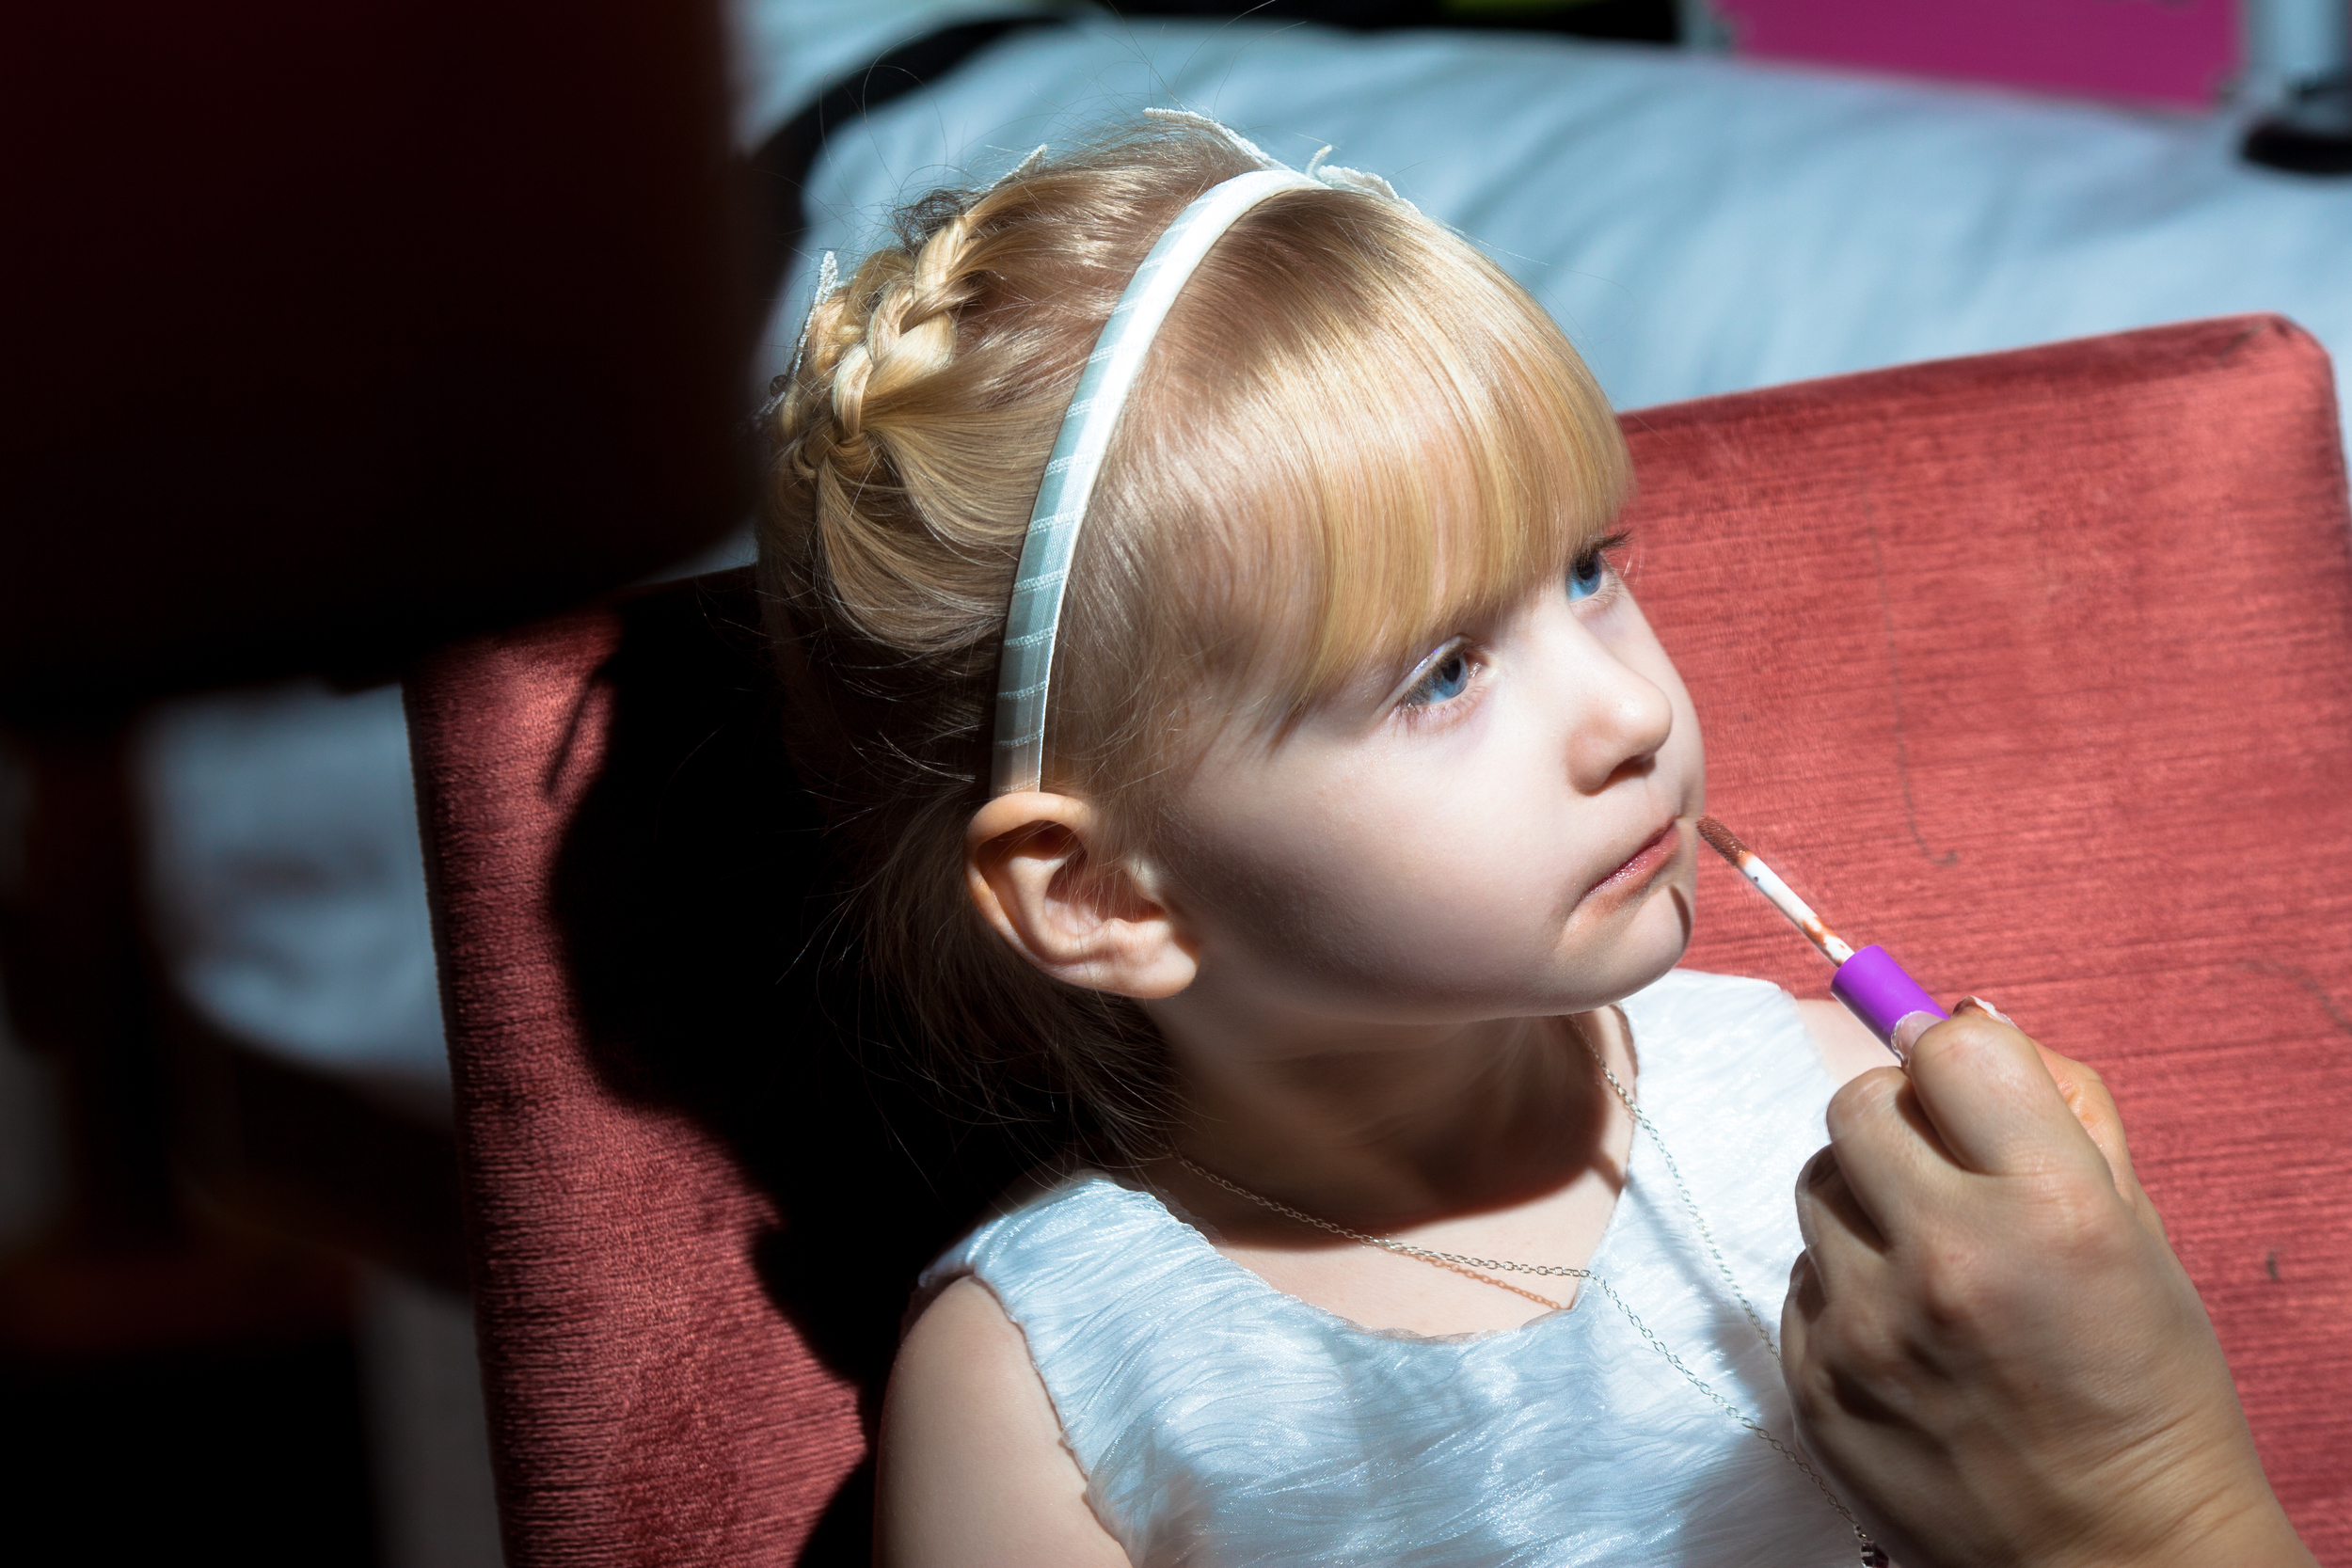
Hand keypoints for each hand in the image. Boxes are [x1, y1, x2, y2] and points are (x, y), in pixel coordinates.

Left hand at [1782, 1006, 2314, 1567]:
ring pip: (1815, 1185)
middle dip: (1899, 1122)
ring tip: (1929, 1259)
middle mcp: (1947, 1257)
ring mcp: (1868, 1325)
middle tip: (1945, 1173)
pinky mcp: (1814, 1382)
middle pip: (1855, 1104)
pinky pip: (1799, 1277)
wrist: (2119, 1557)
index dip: (1954, 1059)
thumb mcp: (2139, 1231)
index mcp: (2051, 1207)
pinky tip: (1908, 1333)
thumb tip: (1958, 1017)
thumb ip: (2060, 1111)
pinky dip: (1845, 1285)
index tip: (1968, 1089)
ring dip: (1863, 1200)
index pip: (1947, 1049)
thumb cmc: (2145, 1385)